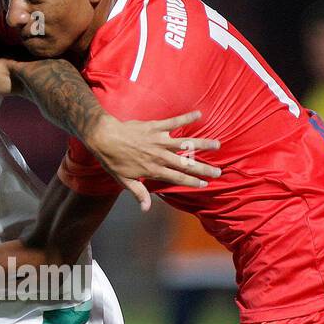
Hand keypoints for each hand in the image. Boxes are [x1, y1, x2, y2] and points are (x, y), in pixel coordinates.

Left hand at [87, 110, 221, 210]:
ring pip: (185, 143)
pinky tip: (199, 114)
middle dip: (204, 168)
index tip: (205, 185)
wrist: (104, 137)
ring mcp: (159, 140)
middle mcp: (160, 156)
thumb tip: (146, 209)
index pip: (178, 178)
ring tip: (217, 145)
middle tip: (219, 171)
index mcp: (154, 170)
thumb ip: (139, 193)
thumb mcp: (124, 181)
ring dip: (202, 144)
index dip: (192, 182)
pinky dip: (186, 118)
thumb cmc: (113, 161)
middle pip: (186, 163)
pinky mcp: (155, 126)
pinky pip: (174, 122)